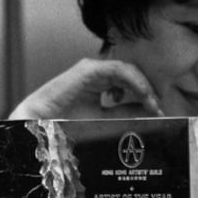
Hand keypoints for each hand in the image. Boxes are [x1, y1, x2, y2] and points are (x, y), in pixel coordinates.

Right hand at [9, 58, 163, 119]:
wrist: (39, 128)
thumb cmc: (64, 127)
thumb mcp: (104, 122)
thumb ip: (126, 115)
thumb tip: (150, 112)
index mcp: (99, 85)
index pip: (130, 84)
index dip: (146, 96)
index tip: (158, 113)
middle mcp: (97, 75)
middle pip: (132, 75)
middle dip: (148, 90)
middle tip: (159, 108)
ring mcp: (92, 71)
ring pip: (128, 70)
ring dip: (143, 87)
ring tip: (153, 104)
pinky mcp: (88, 70)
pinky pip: (119, 70)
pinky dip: (134, 82)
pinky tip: (142, 96)